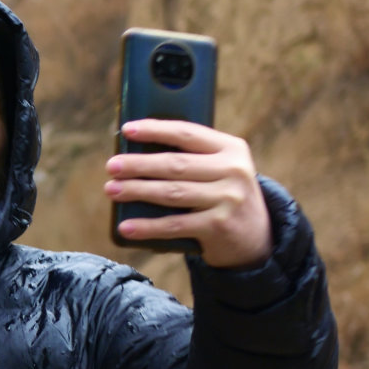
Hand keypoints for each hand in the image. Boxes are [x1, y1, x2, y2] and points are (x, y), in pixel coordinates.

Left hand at [104, 119, 272, 268]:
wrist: (257, 238)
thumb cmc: (224, 196)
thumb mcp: (220, 170)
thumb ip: (191, 158)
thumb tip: (135, 152)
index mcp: (231, 148)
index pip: (187, 133)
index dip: (154, 130)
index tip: (127, 129)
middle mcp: (233, 171)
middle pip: (175, 164)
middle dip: (138, 165)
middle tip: (112, 166)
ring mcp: (228, 199)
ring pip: (172, 193)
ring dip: (137, 191)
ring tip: (112, 190)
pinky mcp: (219, 226)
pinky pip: (175, 225)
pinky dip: (147, 227)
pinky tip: (126, 226)